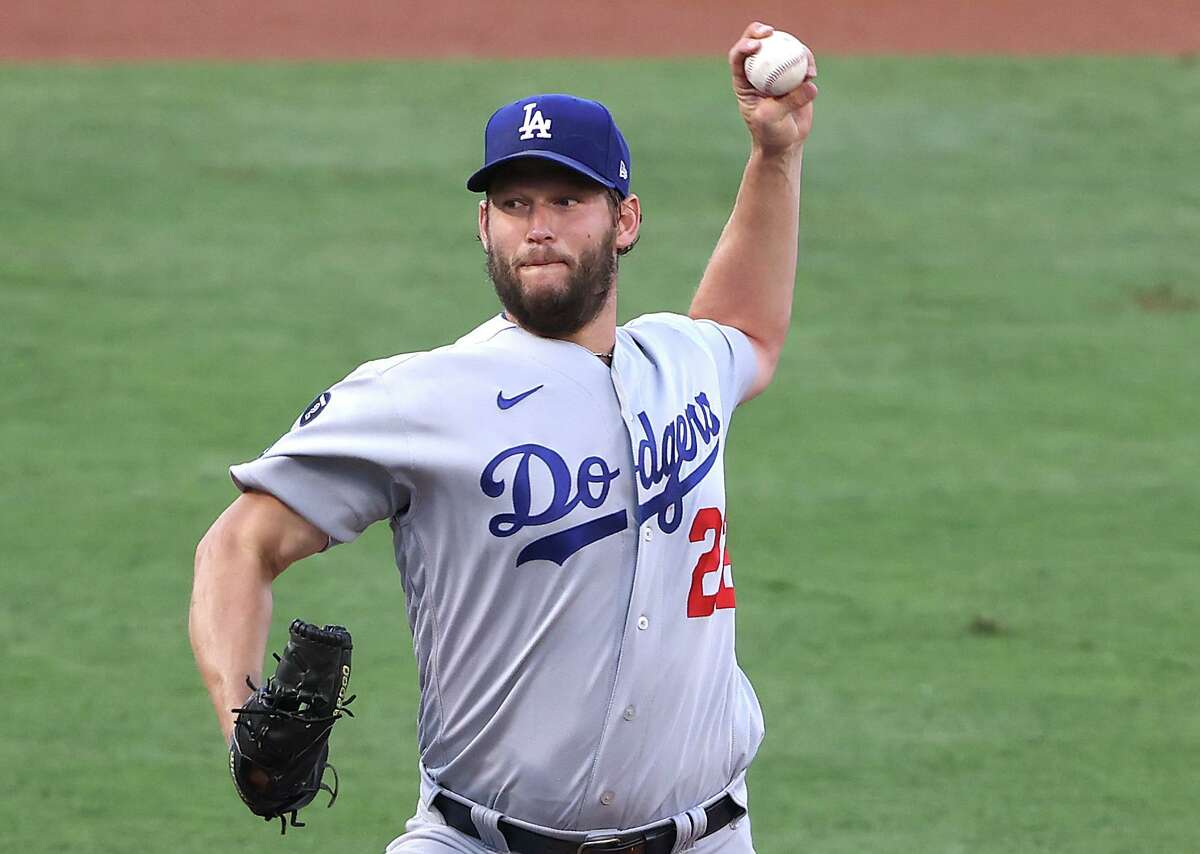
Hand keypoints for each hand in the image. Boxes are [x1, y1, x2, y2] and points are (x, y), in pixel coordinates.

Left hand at [729, 22, 818, 155]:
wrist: (785, 143)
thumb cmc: (771, 134)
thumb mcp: (774, 119)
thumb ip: (790, 101)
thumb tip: (810, 84)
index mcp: (743, 82)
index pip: (738, 58)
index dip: (743, 46)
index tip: (756, 45)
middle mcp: (758, 73)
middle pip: (757, 44)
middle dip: (760, 32)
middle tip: (771, 32)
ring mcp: (777, 72)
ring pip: (782, 49)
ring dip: (793, 49)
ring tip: (804, 65)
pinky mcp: (794, 75)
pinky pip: (801, 61)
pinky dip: (807, 63)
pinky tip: (812, 74)